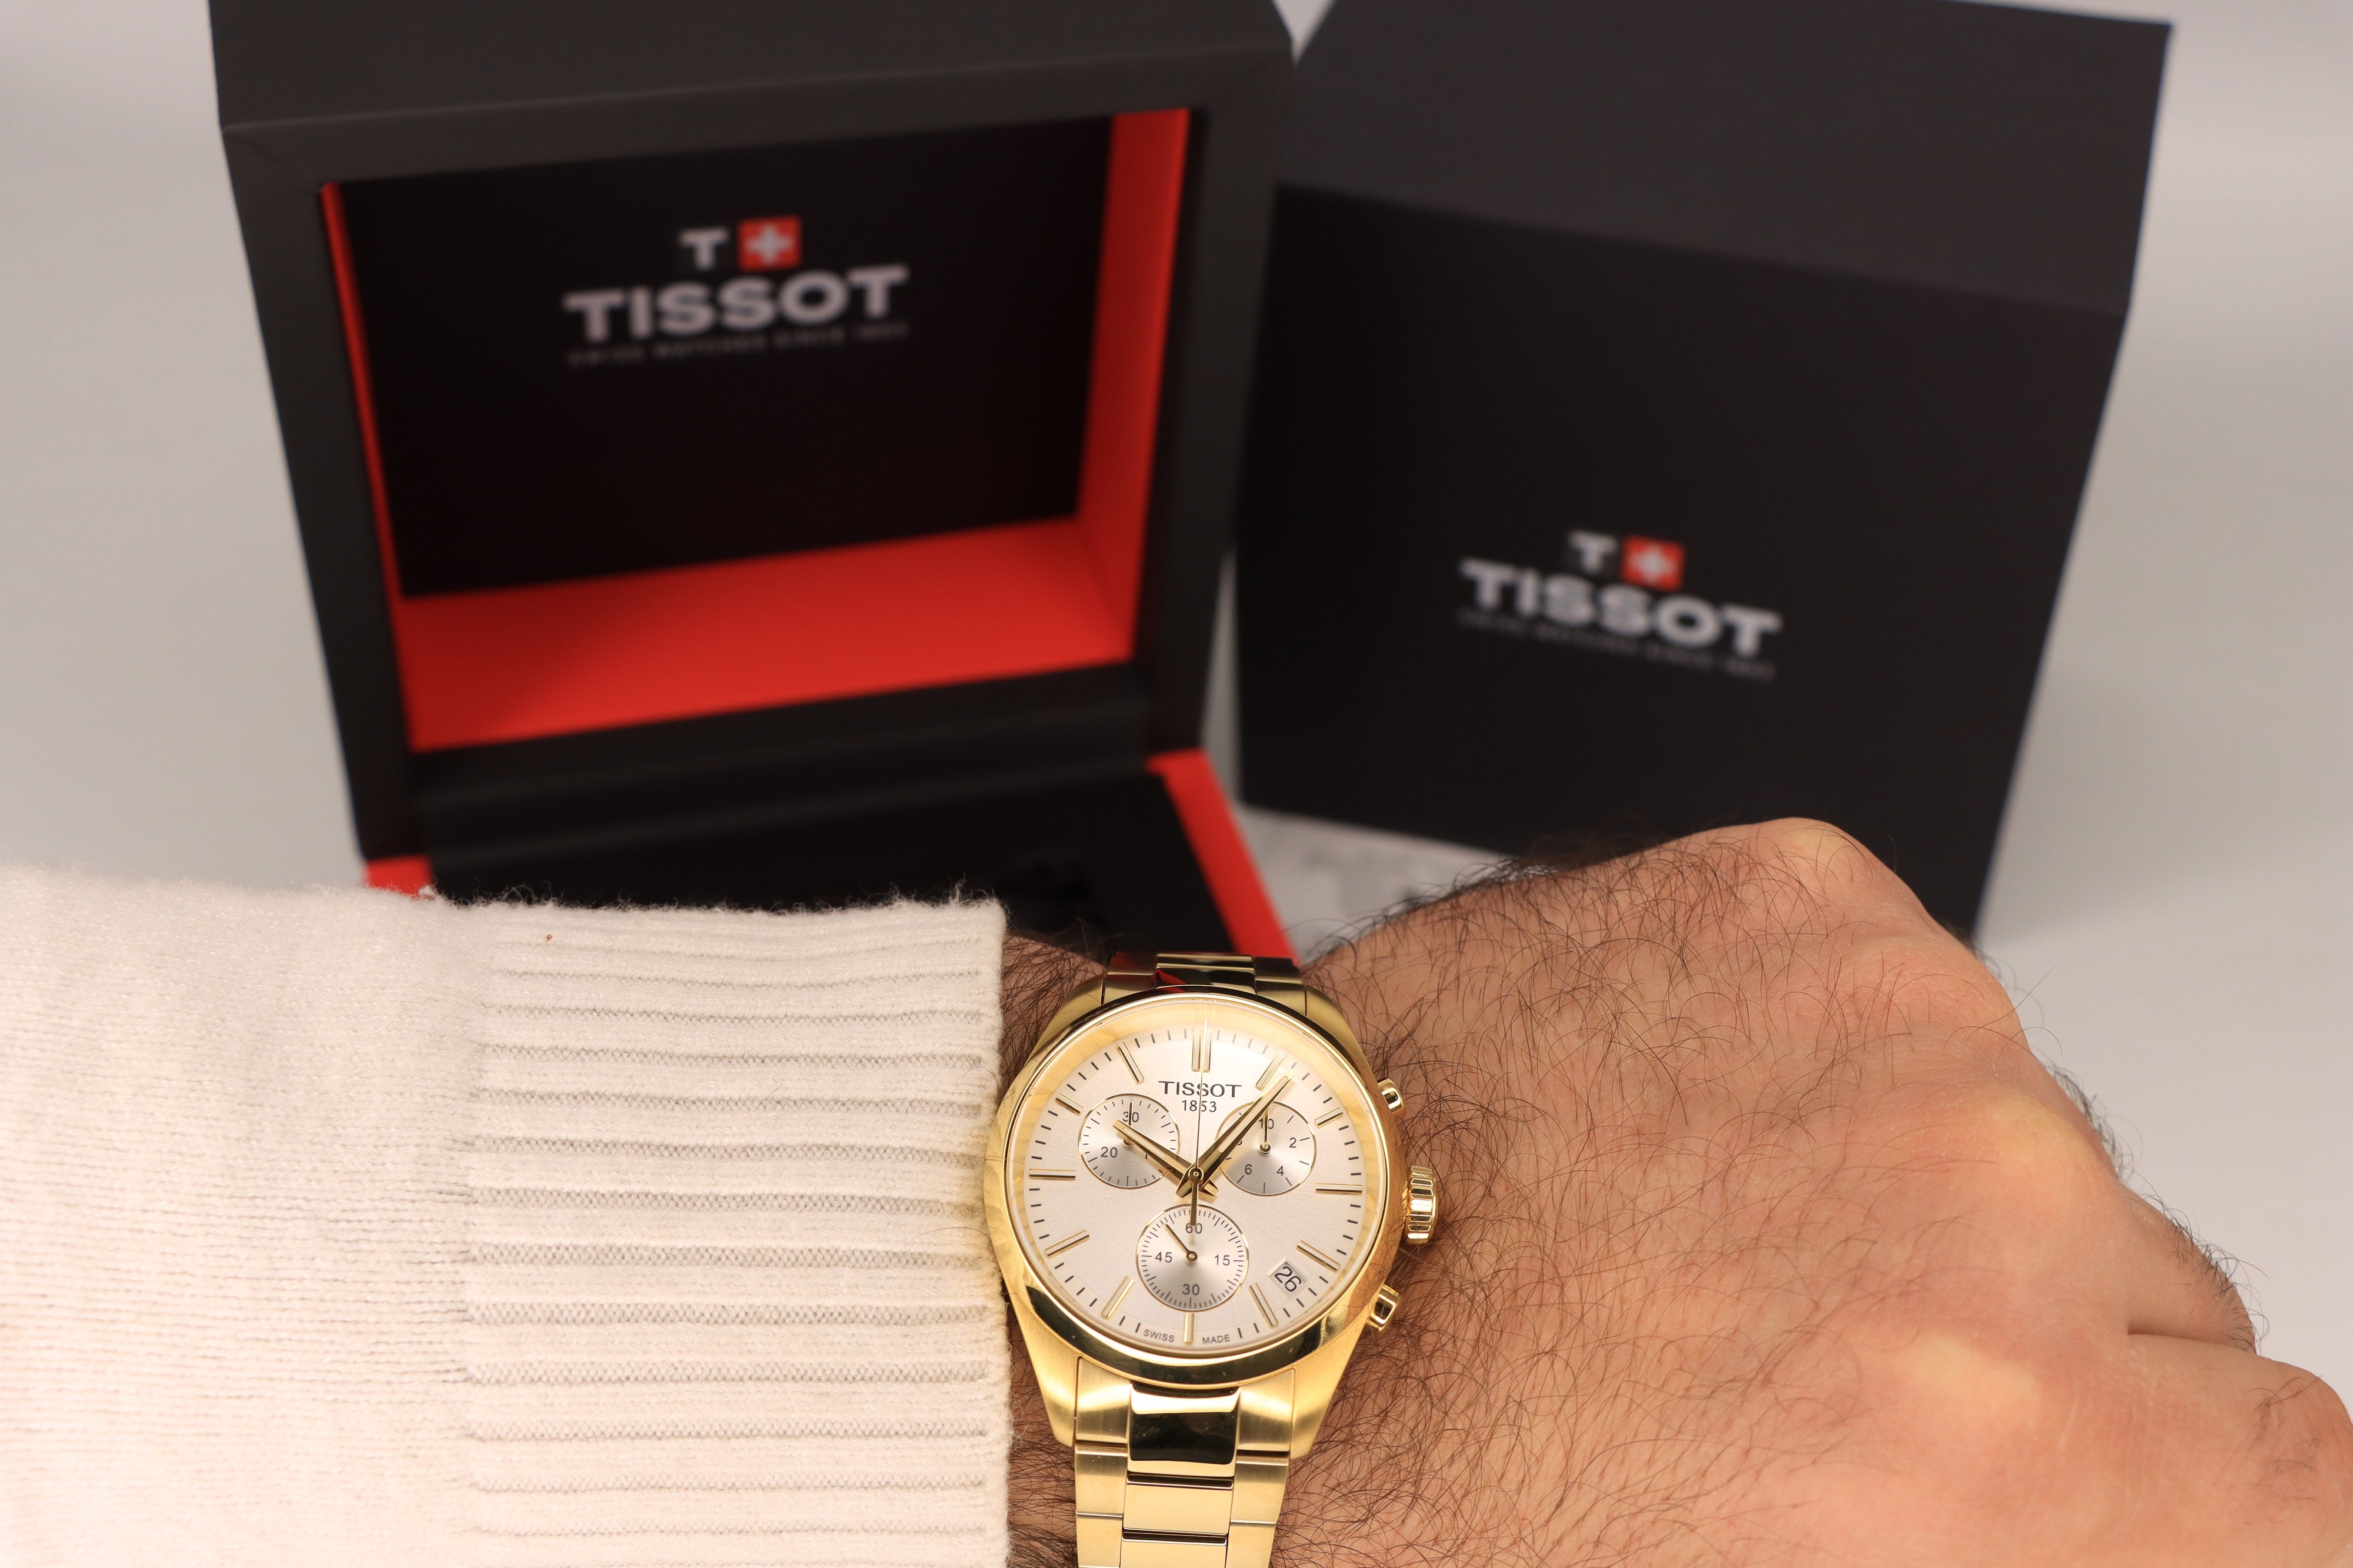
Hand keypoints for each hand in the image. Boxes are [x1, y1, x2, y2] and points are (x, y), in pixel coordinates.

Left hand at [1000, 821, 2352, 1564]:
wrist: (1234, 1296)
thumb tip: (2063, 1510)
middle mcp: (1983, 1213)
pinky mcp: (1796, 902)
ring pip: (2025, 1145)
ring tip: (1705, 1249)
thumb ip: (2002, 1541)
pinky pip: (1901, 1012)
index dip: (2217, 1482)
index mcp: (2009, 1452)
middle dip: (2037, 1356)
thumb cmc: (1438, 1493)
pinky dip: (1823, 1068)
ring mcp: (1892, 1028)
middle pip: (2161, 1301)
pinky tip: (1670, 1135)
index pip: (2303, 1470)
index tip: (2137, 1476)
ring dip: (1919, 1203)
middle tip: (1827, 1380)